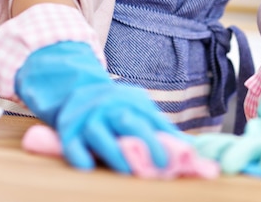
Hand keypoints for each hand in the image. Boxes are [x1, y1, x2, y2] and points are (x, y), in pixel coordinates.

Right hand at [16, 41, 181, 172]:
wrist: (77, 89)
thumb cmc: (117, 106)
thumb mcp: (140, 108)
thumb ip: (161, 127)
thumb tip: (192, 147)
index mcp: (131, 102)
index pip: (150, 119)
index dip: (163, 138)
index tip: (176, 157)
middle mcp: (109, 108)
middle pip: (127, 121)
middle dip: (145, 141)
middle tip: (159, 164)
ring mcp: (88, 119)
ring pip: (98, 133)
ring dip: (113, 151)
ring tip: (128, 170)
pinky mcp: (68, 132)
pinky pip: (71, 144)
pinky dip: (78, 155)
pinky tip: (87, 166)